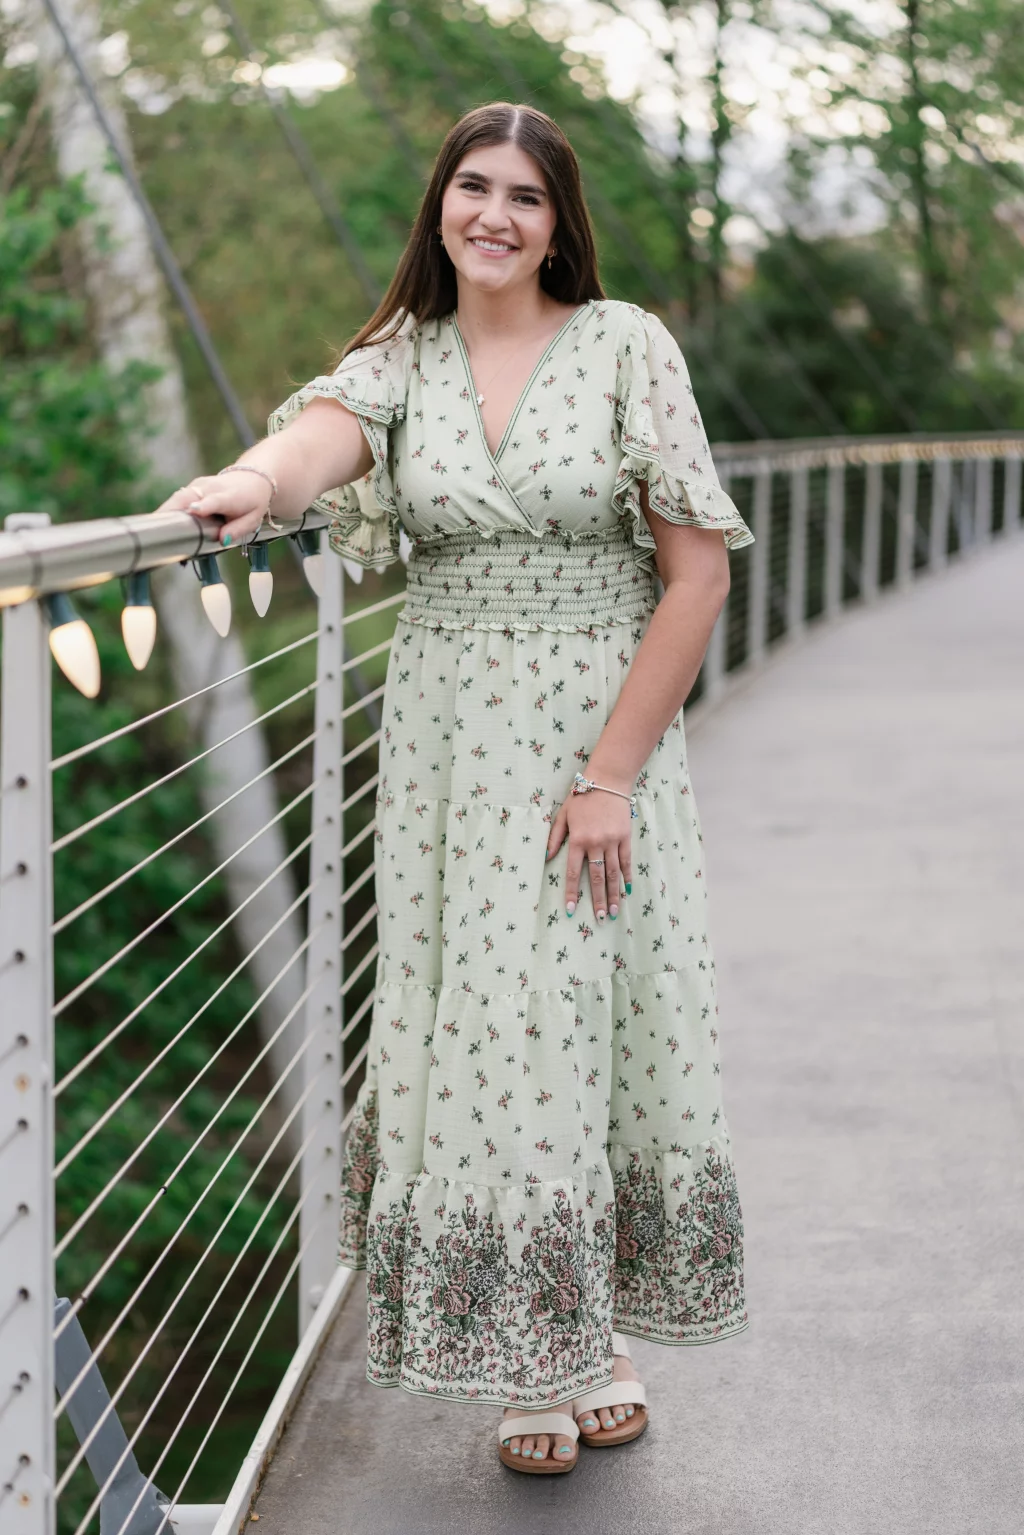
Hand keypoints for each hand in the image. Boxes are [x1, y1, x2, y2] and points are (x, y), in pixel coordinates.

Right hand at [153, 472, 271, 545]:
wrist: (252, 478)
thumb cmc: (251, 502)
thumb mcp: (253, 519)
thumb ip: (238, 529)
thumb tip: (221, 540)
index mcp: (229, 496)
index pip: (215, 500)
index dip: (204, 506)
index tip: (193, 511)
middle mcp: (211, 488)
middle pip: (188, 497)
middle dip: (171, 511)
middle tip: (157, 529)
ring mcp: (199, 485)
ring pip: (178, 497)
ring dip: (165, 513)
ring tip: (153, 530)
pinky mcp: (192, 487)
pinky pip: (178, 499)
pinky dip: (168, 512)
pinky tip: (159, 525)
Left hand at [546, 782, 632, 921]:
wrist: (607, 780)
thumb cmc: (582, 796)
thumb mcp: (563, 814)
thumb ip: (555, 837)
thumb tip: (546, 858)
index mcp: (577, 839)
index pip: (572, 872)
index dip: (571, 893)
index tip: (571, 911)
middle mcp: (595, 843)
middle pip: (596, 878)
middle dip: (597, 900)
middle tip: (601, 918)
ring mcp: (612, 841)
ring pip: (613, 873)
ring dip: (613, 894)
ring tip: (614, 911)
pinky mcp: (625, 837)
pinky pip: (626, 861)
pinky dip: (627, 876)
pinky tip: (627, 890)